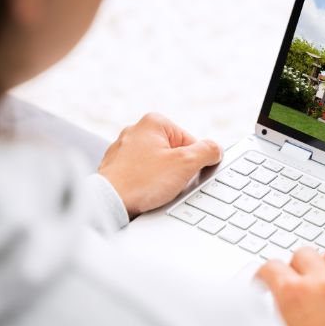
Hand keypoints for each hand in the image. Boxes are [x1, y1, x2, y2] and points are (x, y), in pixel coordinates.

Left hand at [98, 112, 221, 216]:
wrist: (108, 203)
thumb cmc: (142, 182)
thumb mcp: (185, 164)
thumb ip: (208, 151)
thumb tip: (216, 149)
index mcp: (154, 122)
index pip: (191, 142)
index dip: (194, 163)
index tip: (185, 175)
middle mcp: (137, 130)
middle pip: (175, 152)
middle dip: (177, 170)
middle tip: (169, 183)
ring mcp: (124, 148)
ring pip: (159, 164)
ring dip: (162, 178)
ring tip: (154, 189)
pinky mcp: (117, 165)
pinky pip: (143, 173)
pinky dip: (147, 183)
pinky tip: (144, 192)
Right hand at [256, 246, 324, 325]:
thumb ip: (275, 312)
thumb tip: (273, 302)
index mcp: (293, 293)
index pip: (271, 265)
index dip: (263, 277)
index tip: (263, 285)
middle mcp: (323, 287)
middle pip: (305, 253)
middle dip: (294, 267)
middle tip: (290, 285)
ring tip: (321, 277)